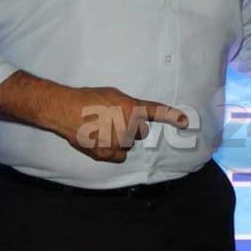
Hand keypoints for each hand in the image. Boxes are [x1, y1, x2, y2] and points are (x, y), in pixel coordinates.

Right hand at [62, 86, 188, 161]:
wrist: (65, 110)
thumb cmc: (87, 99)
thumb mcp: (113, 95)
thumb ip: (128, 105)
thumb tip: (133, 114)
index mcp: (132, 108)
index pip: (156, 112)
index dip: (172, 116)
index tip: (185, 120)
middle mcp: (129, 126)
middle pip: (141, 131)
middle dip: (132, 127)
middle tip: (113, 121)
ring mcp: (120, 141)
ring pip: (129, 143)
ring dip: (121, 139)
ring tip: (102, 129)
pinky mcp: (109, 153)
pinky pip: (121, 155)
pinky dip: (114, 151)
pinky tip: (102, 141)